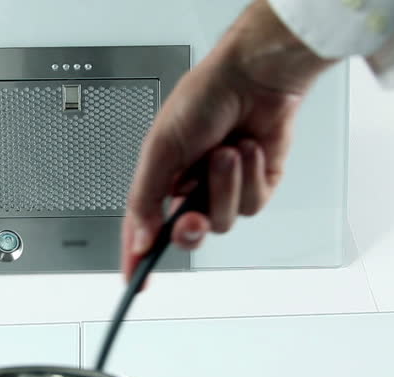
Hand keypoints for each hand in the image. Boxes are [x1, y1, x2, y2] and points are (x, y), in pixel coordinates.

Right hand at [121, 0, 335, 280]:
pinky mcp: (258, 186)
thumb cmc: (203, 98)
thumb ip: (145, 199)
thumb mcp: (160, 149)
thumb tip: (139, 238)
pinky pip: (253, 204)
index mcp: (163, 178)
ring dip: (225, 185)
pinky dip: (250, 177)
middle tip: (191, 215)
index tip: (135, 282)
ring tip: (226, 151)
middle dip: (190, 227)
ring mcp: (226, 188)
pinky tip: (247, 150)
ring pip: (225, 220)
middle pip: (188, 234)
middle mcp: (193, 187)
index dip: (138, 257)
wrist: (254, 77)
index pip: (145, 228)